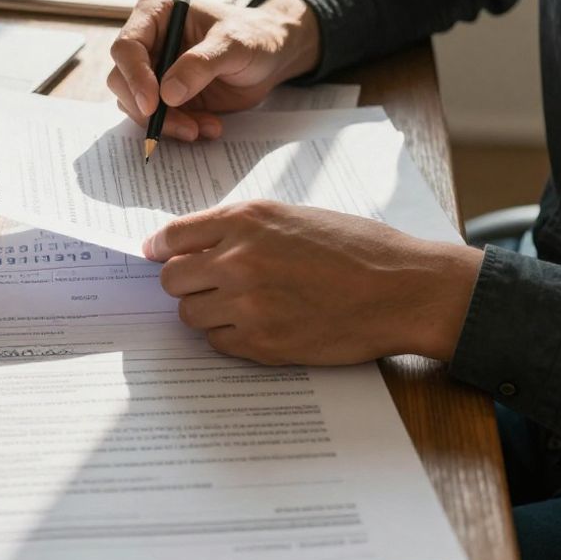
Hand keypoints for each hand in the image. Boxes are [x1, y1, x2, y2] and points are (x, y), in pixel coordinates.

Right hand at [107, 0, 321, 141]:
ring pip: (136, 105)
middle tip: (184, 127)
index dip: (134, 77)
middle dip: (150, 110)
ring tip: (203, 128)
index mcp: (155, 15)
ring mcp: (154, 71)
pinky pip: (158, 120)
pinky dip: (179, 129)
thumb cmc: (253, 36)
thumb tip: (167, 94)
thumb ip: (200, 65)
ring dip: (167, 124)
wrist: (271, 56)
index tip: (153, 104)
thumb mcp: (233, 44)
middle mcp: (148, 42)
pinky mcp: (164, 96)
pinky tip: (208, 126)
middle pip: (122, 81)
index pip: (126, 47)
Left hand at [143, 201, 483, 365]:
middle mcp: (238, 259)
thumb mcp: (294, 216)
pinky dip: (229, 337)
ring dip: (206, 312)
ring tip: (241, 306)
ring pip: (189, 315)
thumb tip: (194, 244)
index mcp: (246, 220)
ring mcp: (247, 304)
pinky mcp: (262, 343)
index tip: (157, 256)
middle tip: (206, 286)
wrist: (403, 288)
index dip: (161, 249)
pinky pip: (217, 343)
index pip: (172, 236)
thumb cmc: (357, 248)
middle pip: (171, 280)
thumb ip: (242, 228)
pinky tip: (260, 325)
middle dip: (185, 283)